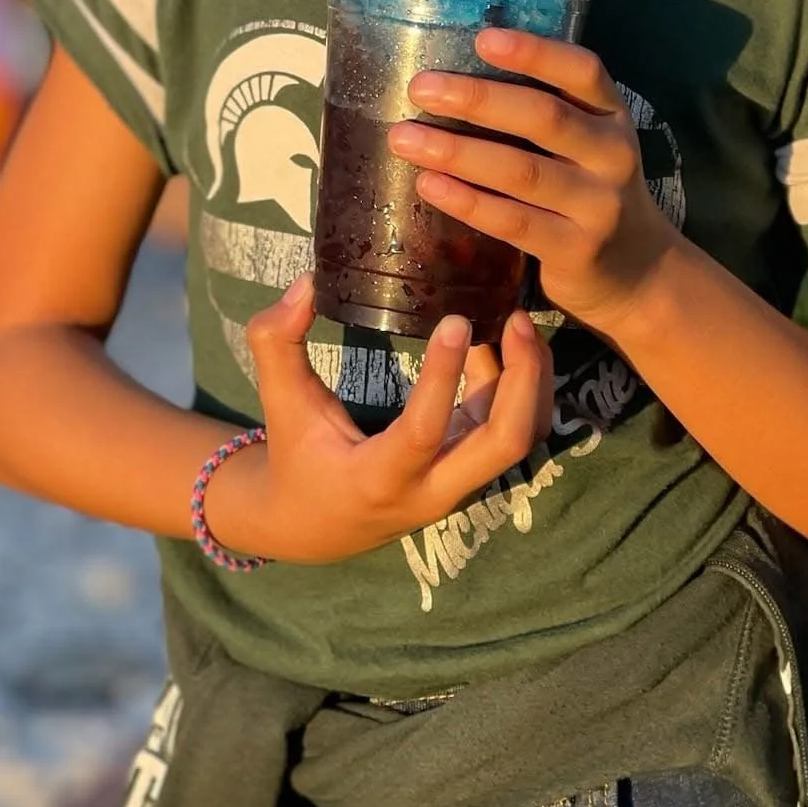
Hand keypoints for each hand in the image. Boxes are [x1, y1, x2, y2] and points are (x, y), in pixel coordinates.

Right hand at [204, 274, 551, 564]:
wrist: (315, 523)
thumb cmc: (296, 455)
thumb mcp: (281, 400)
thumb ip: (277, 341)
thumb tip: (306, 282)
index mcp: (379, 478)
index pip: (424, 432)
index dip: (444, 377)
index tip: (456, 320)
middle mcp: (432, 491)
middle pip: (506, 444)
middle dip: (523, 380)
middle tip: (515, 318)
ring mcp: (461, 485)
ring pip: (523, 439)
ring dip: (530, 381)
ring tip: (515, 323)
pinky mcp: (472, 472)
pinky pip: (513, 431)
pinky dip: (518, 388)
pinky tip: (497, 344)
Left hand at [386, 29, 679, 331]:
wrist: (637, 272)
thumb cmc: (588, 190)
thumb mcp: (586, 143)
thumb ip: (541, 111)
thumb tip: (451, 77)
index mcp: (612, 114)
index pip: (582, 71)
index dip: (535, 52)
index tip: (482, 39)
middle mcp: (612, 155)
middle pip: (544, 118)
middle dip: (477, 99)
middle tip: (421, 88)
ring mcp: (598, 206)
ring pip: (521, 172)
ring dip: (457, 152)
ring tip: (405, 138)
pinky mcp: (576, 250)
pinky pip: (512, 222)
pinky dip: (467, 201)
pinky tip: (428, 185)